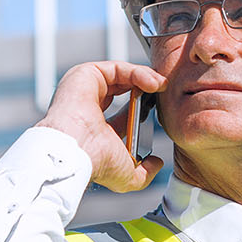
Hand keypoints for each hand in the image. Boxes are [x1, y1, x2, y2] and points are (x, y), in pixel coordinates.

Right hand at [32, 61, 166, 192]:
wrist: (77, 152)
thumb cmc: (96, 162)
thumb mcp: (127, 174)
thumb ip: (144, 173)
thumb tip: (156, 163)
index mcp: (95, 127)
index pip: (123, 113)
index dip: (143, 109)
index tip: (160, 110)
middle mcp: (88, 106)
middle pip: (122, 88)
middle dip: (146, 88)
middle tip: (164, 92)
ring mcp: (85, 89)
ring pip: (121, 75)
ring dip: (146, 77)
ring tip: (162, 85)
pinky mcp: (85, 74)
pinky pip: (117, 68)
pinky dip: (138, 72)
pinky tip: (153, 83)